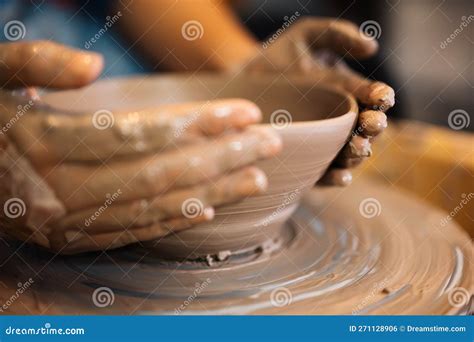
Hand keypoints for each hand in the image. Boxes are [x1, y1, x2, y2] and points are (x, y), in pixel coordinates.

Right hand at [0, 41, 280, 253]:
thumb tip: (91, 65)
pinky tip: (210, 208)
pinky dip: (173, 221)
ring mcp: (65, 221)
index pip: (137, 133)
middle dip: (220, 158)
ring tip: (255, 178)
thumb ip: (36, 63)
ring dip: (211, 193)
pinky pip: (130, 232)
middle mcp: (57, 189)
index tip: (245, 114)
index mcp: (40, 142)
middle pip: (157, 173)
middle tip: (268, 144)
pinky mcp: (69, 239)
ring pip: (152, 208)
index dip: (196, 125)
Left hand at [242, 18, 394, 185]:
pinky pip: (326, 174)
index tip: (381, 97)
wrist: (243, 84)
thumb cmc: (279, 58)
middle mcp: (342, 120)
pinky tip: (341, 176)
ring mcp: (327, 142)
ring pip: (351, 154)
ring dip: (358, 153)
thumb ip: (338, 34)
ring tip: (356, 148)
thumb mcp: (307, 37)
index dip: (381, 98)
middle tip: (370, 124)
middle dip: (373, 127)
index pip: (373, 98)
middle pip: (367, 129)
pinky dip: (336, 178)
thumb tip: (371, 46)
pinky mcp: (309, 161)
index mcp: (348, 92)